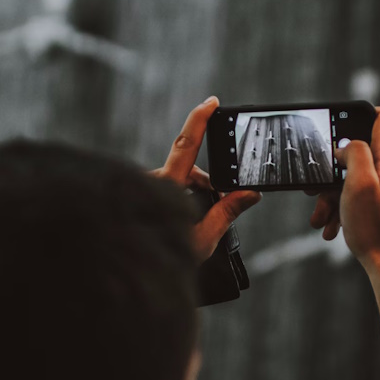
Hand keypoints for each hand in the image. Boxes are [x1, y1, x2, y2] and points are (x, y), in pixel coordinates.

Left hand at [152, 96, 261, 260]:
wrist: (129, 277)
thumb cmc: (162, 260)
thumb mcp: (202, 239)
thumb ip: (226, 212)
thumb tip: (251, 194)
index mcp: (165, 188)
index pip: (185, 146)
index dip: (199, 120)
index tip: (211, 102)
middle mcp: (151, 182)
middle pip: (188, 169)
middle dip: (208, 183)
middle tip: (222, 205)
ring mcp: (143, 188)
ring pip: (177, 181)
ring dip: (193, 194)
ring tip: (200, 223)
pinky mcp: (138, 196)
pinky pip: (166, 189)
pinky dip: (180, 200)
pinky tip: (184, 221)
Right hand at [309, 107, 379, 273]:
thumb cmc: (376, 229)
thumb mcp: (358, 184)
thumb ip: (354, 153)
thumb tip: (345, 147)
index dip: (358, 117)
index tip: (337, 134)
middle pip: (363, 150)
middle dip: (335, 169)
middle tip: (319, 188)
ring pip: (359, 176)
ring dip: (335, 193)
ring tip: (322, 216)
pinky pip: (365, 194)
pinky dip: (346, 205)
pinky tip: (333, 225)